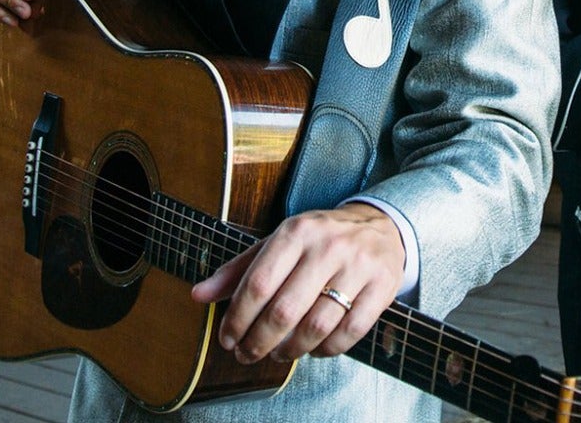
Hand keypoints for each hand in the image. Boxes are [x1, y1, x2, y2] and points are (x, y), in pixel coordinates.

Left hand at [191, 204, 404, 364]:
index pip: (258, 284)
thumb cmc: (318, 240)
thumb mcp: (276, 244)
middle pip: (285, 310)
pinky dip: (326, 350)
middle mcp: (328, 246)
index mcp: (296, 232)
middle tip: (247, 354)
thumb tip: (198, 295)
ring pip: (317, 325)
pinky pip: (350, 332)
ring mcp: (358, 267)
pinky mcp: (382, 287)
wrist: (379, 226)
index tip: (227, 339)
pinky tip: (312, 350)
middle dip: (259, 341)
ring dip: (291, 350)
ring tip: (278, 354)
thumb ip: (238, 270)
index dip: (237, 319)